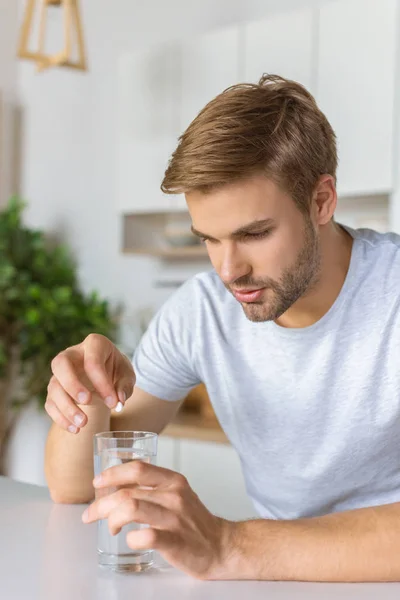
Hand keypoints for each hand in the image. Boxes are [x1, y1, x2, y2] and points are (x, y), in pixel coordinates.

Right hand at [45, 334, 134, 433]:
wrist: (107, 374)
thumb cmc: (117, 371)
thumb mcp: (127, 375)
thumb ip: (125, 386)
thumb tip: (119, 401)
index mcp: (94, 344)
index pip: (92, 361)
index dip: (102, 383)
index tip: (113, 403)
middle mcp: (72, 354)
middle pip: (61, 364)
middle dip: (72, 384)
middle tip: (87, 401)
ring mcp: (60, 372)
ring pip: (53, 386)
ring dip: (66, 406)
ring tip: (83, 423)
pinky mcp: (55, 389)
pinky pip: (50, 403)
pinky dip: (60, 417)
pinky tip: (74, 429)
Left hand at [81, 461, 234, 579]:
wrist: (220, 546)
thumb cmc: (192, 521)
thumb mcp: (175, 494)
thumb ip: (151, 488)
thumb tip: (115, 486)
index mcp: (173, 480)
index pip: (137, 468)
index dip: (112, 474)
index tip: (97, 483)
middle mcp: (174, 495)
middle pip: (127, 492)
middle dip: (101, 504)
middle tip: (90, 515)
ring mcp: (175, 518)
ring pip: (131, 508)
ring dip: (111, 519)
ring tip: (110, 527)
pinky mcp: (176, 541)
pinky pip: (146, 536)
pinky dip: (132, 538)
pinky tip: (131, 540)